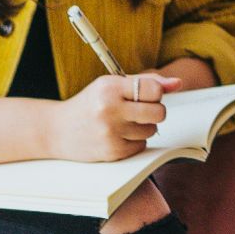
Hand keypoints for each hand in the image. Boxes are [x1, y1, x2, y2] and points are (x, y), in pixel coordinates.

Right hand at [46, 73, 183, 162]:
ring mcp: (110, 133)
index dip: (155, 93)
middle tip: (140, 110)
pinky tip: (118, 135)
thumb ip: (145, 82)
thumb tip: (177, 83)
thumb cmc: (89, 104)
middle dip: (155, 111)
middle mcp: (109, 110)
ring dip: (144, 127)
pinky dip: (134, 141)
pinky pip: (141, 145)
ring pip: (152, 130)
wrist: (57, 130)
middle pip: (159, 112)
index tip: (146, 95)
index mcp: (109, 88)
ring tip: (124, 123)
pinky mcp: (112, 151)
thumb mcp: (111, 85)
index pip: (154, 89)